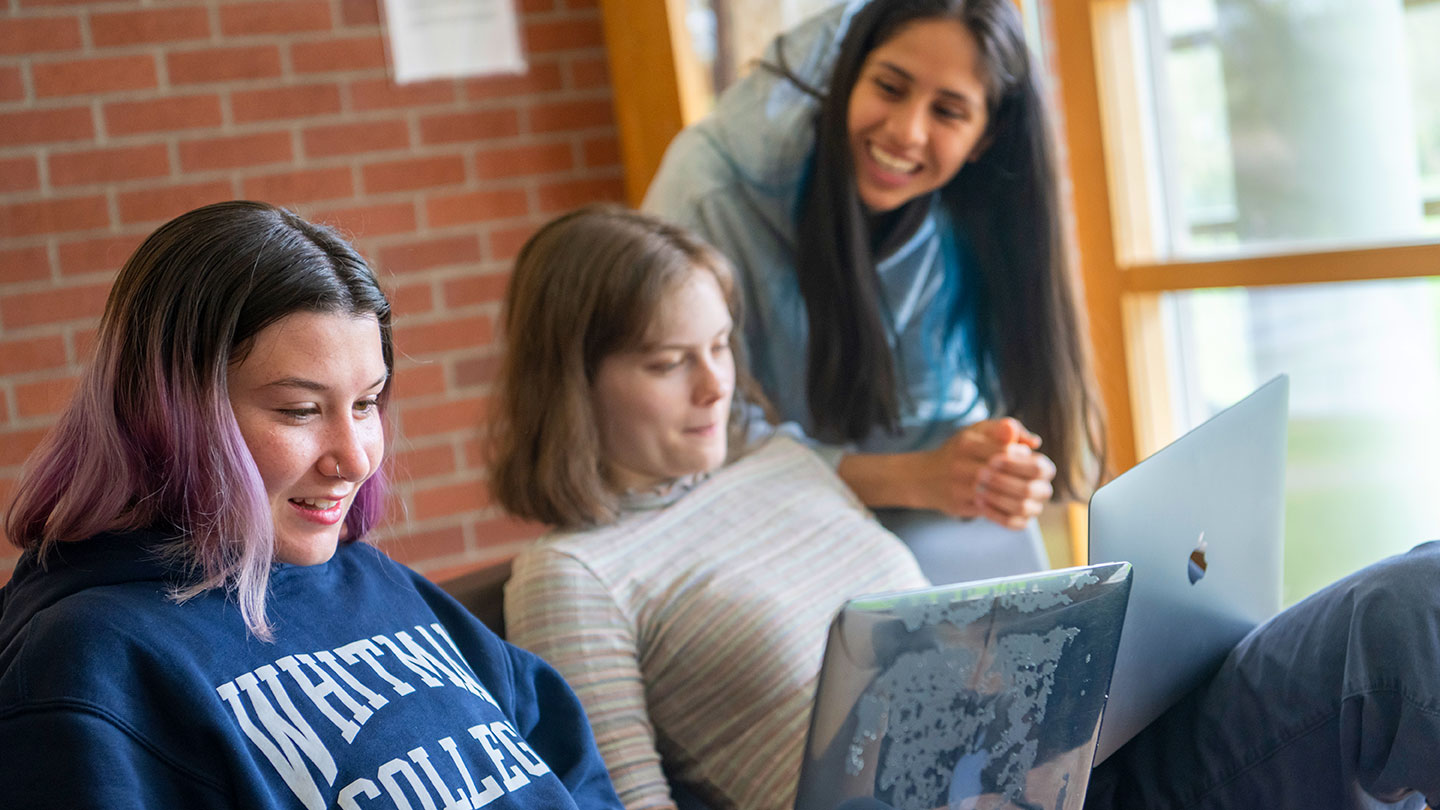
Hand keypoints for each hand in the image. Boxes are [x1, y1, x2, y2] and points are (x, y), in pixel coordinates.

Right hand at [919, 418, 1055, 528]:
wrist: (925, 477)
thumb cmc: (960, 451)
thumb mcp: (979, 431)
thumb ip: (1008, 429)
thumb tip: (1034, 442)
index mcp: (967, 442)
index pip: (1004, 451)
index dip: (1022, 458)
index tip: (1030, 460)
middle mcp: (959, 464)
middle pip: (1000, 475)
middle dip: (1021, 480)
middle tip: (1033, 483)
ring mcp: (957, 487)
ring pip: (994, 496)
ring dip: (1014, 497)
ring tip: (1027, 496)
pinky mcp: (957, 505)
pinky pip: (987, 512)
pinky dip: (1004, 511)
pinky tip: (1014, 507)